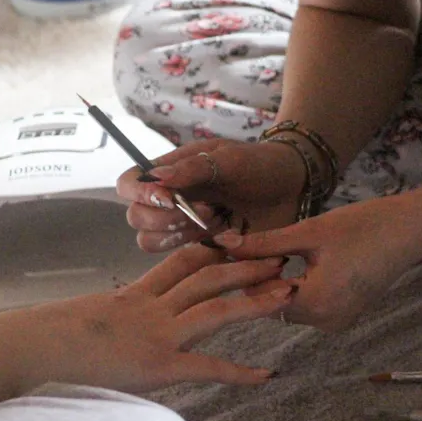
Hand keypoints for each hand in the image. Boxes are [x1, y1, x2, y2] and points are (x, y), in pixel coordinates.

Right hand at [12, 244, 295, 392]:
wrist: (31, 347)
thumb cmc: (49, 336)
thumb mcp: (90, 316)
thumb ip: (115, 313)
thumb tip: (119, 319)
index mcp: (136, 293)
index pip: (183, 261)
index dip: (215, 249)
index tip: (241, 241)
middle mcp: (152, 307)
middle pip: (208, 275)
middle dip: (246, 264)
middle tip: (281, 255)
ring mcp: (157, 333)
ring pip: (215, 308)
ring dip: (255, 301)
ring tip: (289, 293)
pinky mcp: (157, 364)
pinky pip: (207, 366)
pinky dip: (240, 371)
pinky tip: (267, 373)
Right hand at [116, 139, 305, 252]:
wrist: (292, 189)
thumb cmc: (259, 164)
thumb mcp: (229, 159)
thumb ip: (193, 169)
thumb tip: (156, 178)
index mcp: (168, 173)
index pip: (129, 184)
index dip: (139, 193)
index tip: (169, 197)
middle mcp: (168, 201)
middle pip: (136, 218)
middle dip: (166, 218)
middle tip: (207, 210)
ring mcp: (181, 227)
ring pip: (151, 242)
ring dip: (181, 235)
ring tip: (219, 221)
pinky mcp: (200, 250)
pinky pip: (180, 261)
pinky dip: (201, 252)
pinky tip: (230, 238)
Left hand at [212, 197, 421, 331]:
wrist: (410, 230)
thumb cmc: (362, 225)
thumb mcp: (308, 232)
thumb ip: (264, 243)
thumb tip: (223, 244)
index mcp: (316, 303)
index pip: (260, 297)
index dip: (243, 272)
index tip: (225, 250)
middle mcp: (326, 321)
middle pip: (273, 303)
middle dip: (258, 276)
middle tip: (241, 246)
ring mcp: (337, 321)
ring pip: (288, 304)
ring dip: (276, 280)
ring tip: (265, 250)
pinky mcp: (344, 314)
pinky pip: (307, 303)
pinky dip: (295, 284)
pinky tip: (291, 260)